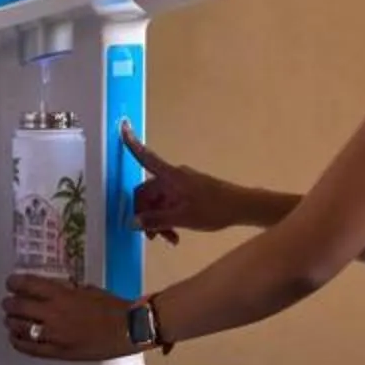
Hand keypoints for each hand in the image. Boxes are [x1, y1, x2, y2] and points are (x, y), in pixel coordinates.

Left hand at [3, 274, 137, 361]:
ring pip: (20, 328)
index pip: (29, 285)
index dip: (16, 282)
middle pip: (19, 307)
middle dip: (10, 302)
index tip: (11, 281)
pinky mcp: (57, 352)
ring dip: (11, 322)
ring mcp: (54, 335)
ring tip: (9, 319)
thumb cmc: (113, 307)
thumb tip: (56, 290)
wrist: (128, 329)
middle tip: (8, 301)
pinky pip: (30, 349)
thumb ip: (69, 290)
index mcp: (63, 296)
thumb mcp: (89, 290)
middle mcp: (54, 315)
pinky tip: (15, 338)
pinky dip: (18, 342)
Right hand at [123, 122, 236, 241]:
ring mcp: (181, 186)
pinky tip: (175, 237)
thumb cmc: (214, 208)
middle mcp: (173, 178)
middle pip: (147, 193)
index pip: (146, 157)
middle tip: (152, 237)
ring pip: (158, 203)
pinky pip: (170, 206)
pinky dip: (169, 220)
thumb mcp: (183, 217)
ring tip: (168, 239)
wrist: (243, 207)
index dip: (132, 144)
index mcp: (171, 176)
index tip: (122, 125)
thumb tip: (132, 221)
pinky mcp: (188, 195)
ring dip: (158, 221)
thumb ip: (156, 219)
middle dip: (145, 214)